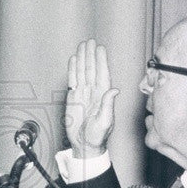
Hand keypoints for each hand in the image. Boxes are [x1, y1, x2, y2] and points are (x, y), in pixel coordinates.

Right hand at [64, 38, 118, 157]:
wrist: (84, 146)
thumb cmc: (97, 137)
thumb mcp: (105, 122)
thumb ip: (108, 105)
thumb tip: (114, 90)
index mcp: (103, 96)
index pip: (102, 74)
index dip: (101, 61)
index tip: (100, 48)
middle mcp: (94, 93)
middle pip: (91, 69)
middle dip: (90, 55)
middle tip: (89, 42)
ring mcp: (83, 94)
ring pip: (82, 72)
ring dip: (82, 59)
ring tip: (81, 46)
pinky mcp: (73, 99)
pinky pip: (73, 81)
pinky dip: (72, 70)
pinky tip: (73, 61)